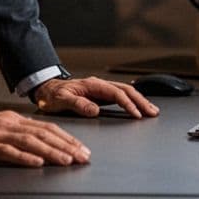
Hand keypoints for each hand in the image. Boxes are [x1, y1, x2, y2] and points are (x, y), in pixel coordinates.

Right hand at [0, 109, 90, 166]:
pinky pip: (6, 151)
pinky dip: (23, 158)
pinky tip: (36, 164)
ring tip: (66, 161)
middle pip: (43, 134)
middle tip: (83, 157)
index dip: (66, 138)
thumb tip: (40, 149)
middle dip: (66, 146)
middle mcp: (7, 123)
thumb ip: (16, 137)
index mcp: (12, 120)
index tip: (82, 149)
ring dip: (51, 152)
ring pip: (30, 142)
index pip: (46, 128)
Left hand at [33, 76, 159, 118]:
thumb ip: (77, 105)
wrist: (47, 90)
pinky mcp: (101, 96)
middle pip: (126, 90)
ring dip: (140, 101)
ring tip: (152, 110)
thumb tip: (95, 109)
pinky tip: (139, 106)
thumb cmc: (52, 95)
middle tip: (152, 112)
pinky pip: (121, 96)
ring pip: (126, 92)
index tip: (136, 114)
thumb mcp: (61, 101)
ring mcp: (101, 90)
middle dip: (141, 101)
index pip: (116, 93)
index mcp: (92, 85)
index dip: (127, 103)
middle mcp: (99, 85)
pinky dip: (133, 101)